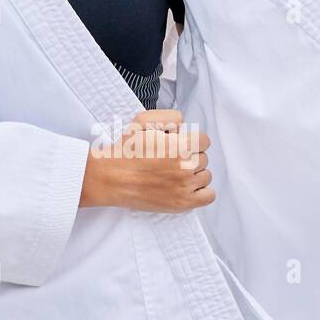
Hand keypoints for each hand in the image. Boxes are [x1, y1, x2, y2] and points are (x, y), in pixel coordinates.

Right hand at [80, 108, 215, 211]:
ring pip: (206, 176)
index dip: (191, 141)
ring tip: (175, 174)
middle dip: (190, 157)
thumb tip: (184, 126)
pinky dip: (200, 192)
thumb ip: (170, 117)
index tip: (179, 145)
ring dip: (194, 174)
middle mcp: (186, 166)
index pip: (204, 141)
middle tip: (171, 160)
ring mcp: (186, 187)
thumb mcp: (143, 120)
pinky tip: (185, 188)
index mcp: (181, 145)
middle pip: (203, 159)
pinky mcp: (183, 203)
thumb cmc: (125, 151)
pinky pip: (208, 196)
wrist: (111, 178)